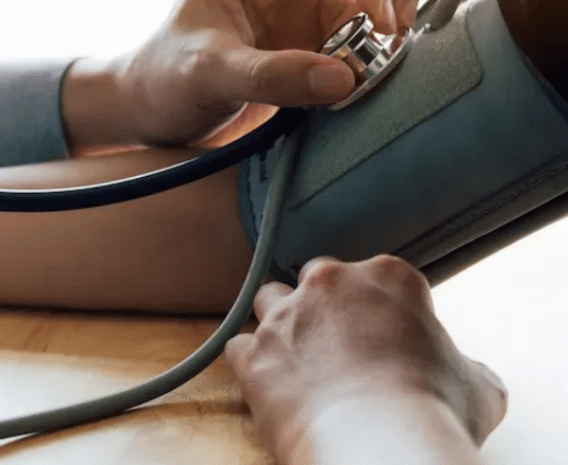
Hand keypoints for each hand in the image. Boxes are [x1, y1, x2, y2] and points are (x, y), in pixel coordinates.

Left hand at [62, 0, 424, 150]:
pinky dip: (377, 49)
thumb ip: (271, 76)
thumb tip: (345, 78)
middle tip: (400, 30)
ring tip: (385, 61)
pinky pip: (363, 30)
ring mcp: (301, 2)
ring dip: (391, 16)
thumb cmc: (165, 82)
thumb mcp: (209, 76)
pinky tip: (367, 79)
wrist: (151, 112)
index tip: (381, 22)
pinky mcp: (312, 36)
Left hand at [225, 255, 506, 463]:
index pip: (378, 275)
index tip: (385, 333)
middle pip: (317, 277)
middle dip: (324, 304)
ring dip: (280, 323)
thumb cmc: (433, 413)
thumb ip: (466, 365)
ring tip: (297, 358)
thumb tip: (469, 374)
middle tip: (339, 343)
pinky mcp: (253, 353)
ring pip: (269, 300)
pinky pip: (239, 347)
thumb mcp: (479, 385)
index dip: (380, 306)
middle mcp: (329, 283)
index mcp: (388, 277)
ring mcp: (285, 316)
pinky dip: (250, 363)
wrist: (378, 443)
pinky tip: (269, 383)